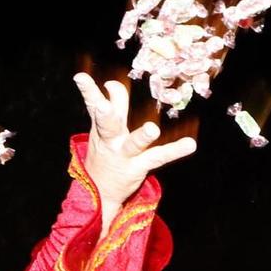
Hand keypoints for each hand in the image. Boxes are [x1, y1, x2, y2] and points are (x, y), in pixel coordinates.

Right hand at [72, 73, 195, 226]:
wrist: (100, 192)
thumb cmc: (103, 154)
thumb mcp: (101, 131)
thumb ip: (108, 106)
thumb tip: (112, 84)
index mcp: (101, 128)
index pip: (94, 105)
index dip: (89, 90)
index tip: (80, 78)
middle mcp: (111, 140)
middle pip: (107, 124)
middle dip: (104, 115)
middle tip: (102, 107)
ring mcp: (125, 155)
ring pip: (134, 143)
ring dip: (142, 136)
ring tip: (152, 129)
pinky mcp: (139, 166)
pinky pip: (159, 156)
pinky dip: (175, 150)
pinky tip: (190, 144)